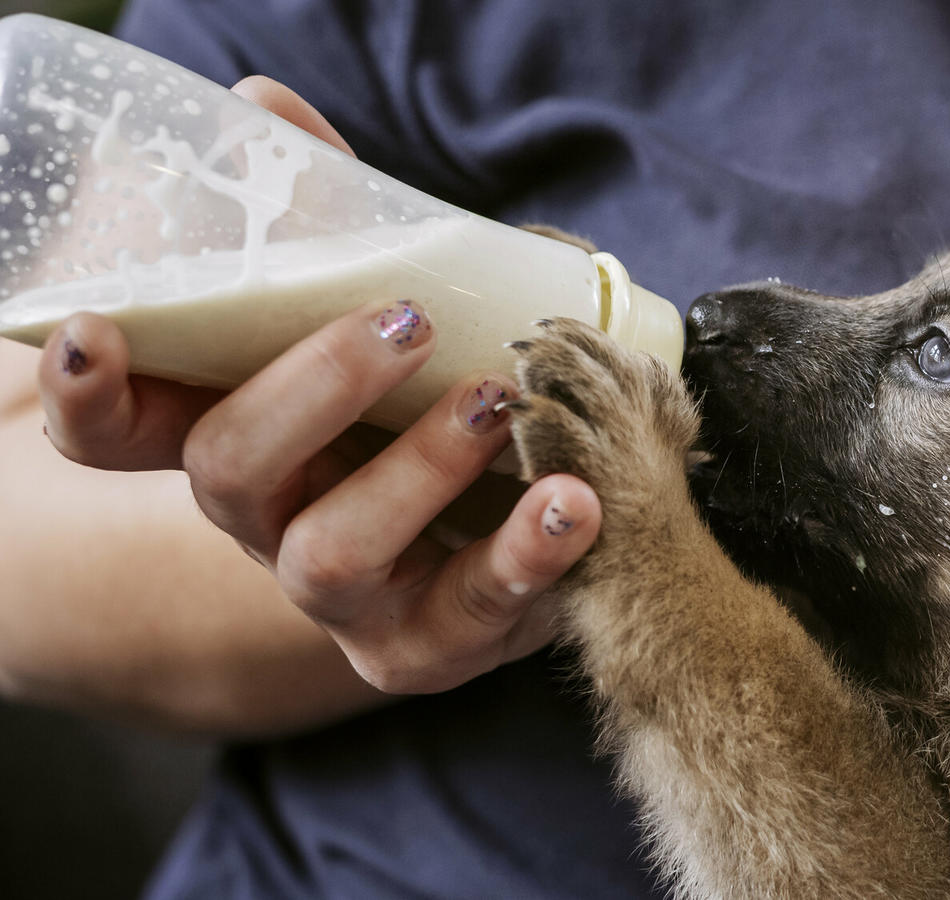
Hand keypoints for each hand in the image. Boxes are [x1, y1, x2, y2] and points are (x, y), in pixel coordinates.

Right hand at [35, 76, 598, 693]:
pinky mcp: (427, 643)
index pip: (114, 427)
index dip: (89, 389)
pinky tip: (574, 501)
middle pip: (228, 470)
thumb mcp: (361, 312)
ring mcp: (341, 593)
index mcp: (230, 434)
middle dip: (309, 390)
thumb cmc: (411, 404)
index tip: (98, 334)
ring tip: (498, 402)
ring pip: (334, 551)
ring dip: (419, 470)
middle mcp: (266, 517)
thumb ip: (319, 221)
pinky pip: (467, 611)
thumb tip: (269, 103)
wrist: (494, 528)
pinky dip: (527, 555)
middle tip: (402, 322)